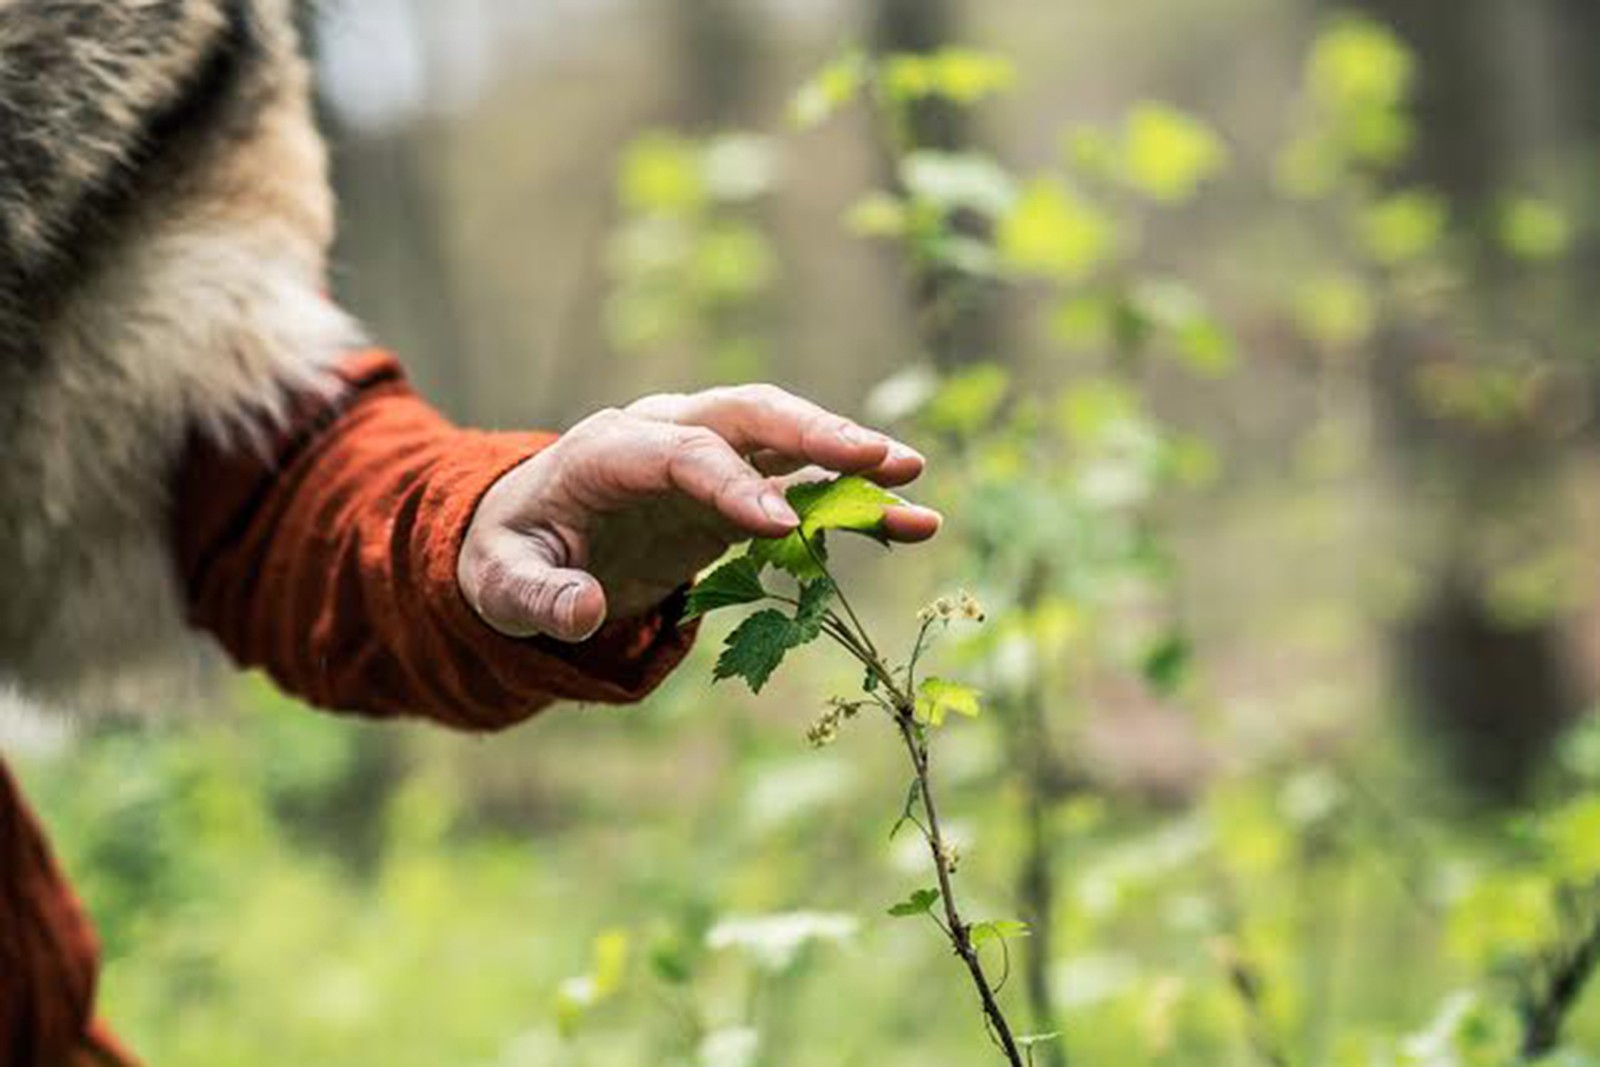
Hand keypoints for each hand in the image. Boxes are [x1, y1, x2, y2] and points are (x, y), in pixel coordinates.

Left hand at [458, 385, 940, 641]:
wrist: (532, 535)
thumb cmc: (512, 555)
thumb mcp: (499, 584)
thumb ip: (534, 597)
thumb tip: (581, 612)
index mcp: (609, 448)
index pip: (682, 453)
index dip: (732, 484)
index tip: (781, 527)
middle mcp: (667, 433)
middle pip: (748, 415)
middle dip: (812, 432)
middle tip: (877, 457)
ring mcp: (707, 456)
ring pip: (787, 441)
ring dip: (849, 457)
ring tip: (914, 480)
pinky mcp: (736, 488)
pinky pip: (801, 486)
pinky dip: (850, 500)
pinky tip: (908, 521)